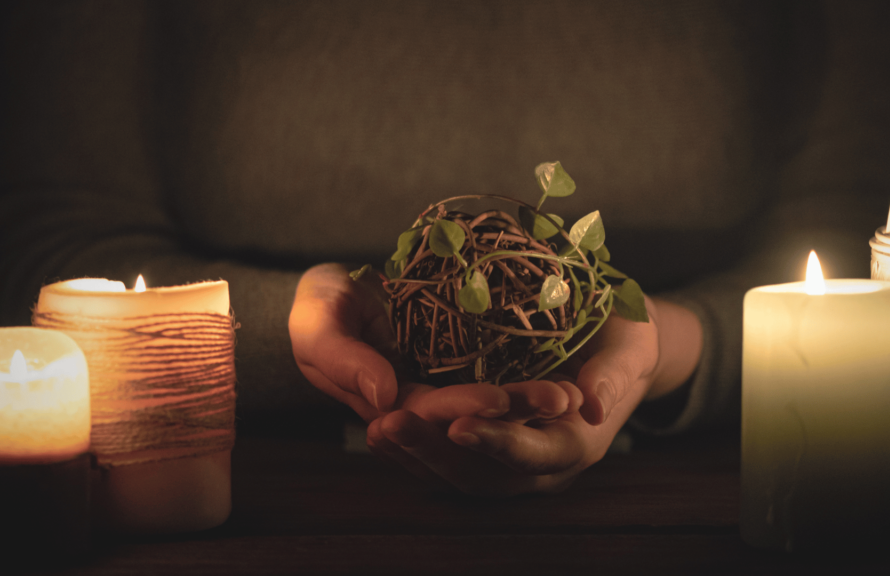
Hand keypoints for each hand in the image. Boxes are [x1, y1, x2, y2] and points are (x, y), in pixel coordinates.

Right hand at [289, 263, 576, 426]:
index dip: (462, 411)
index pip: (430, 418)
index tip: (496, 398)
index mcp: (389, 410)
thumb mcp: (316, 319)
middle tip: (558, 397)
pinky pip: (510, 384)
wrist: (348, 281)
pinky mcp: (475, 370)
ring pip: (498, 413)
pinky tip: (574, 381)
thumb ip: (338, 355)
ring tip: (570, 393)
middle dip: (515, 414)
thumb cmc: (325, 301)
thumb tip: (384, 396)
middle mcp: (428, 411)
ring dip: (534, 406)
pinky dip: (537, 384)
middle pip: (474, 424)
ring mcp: (454, 393)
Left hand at [366, 296, 702, 495]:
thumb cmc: (624, 343)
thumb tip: (593, 404)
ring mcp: (508, 460)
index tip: (458, 423)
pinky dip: (413, 446)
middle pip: (481, 474)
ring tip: (375, 427)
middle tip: (390, 425)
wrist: (615, 351)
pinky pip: (445, 457)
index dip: (497, 442)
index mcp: (575, 444)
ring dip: (414, 454)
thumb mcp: (629, 350)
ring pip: (455, 471)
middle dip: (434, 453)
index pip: (533, 453)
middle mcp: (537, 465)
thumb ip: (613, 376)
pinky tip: (379, 424)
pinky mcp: (486, 446)